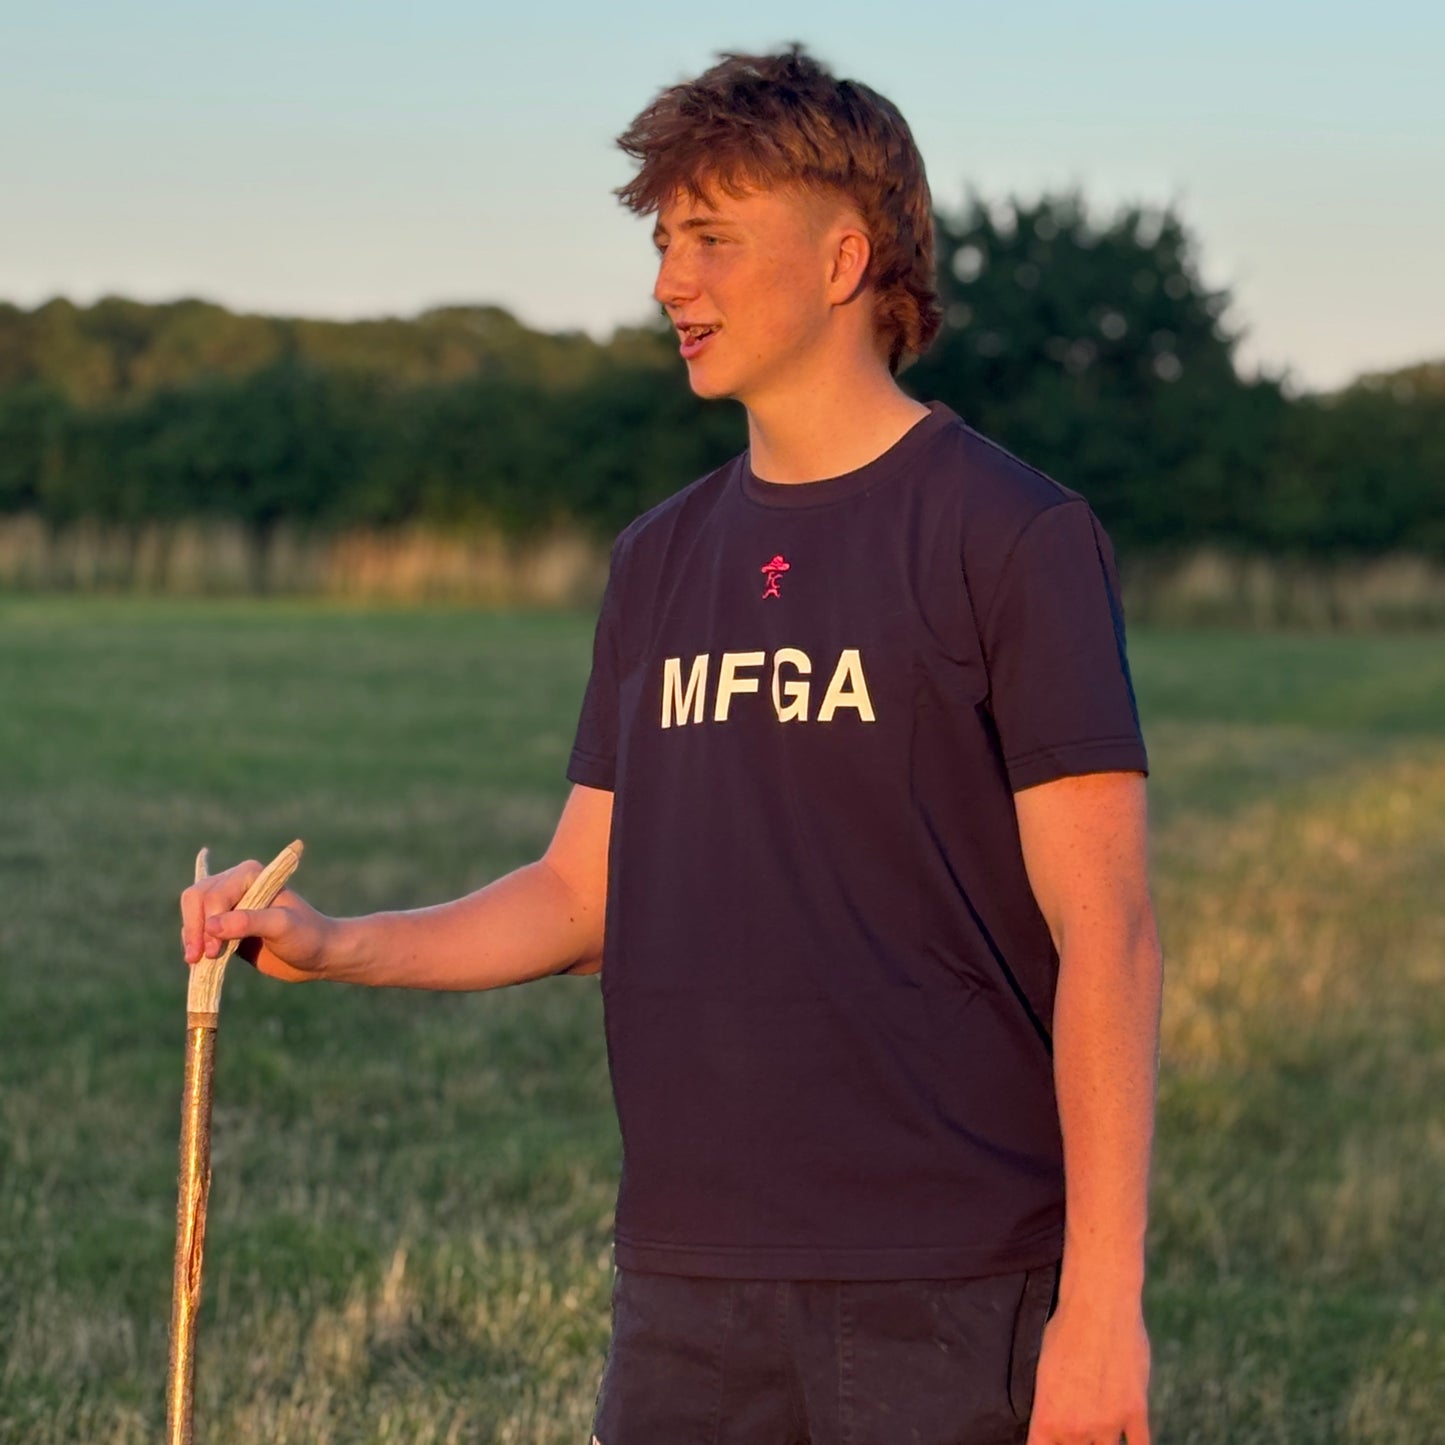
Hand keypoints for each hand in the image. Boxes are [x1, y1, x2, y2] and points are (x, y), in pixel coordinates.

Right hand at [180, 857, 333, 981]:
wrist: (318, 955)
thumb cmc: (307, 935)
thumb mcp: (282, 926)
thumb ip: (249, 922)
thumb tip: (210, 925)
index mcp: (250, 875)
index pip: (214, 894)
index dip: (209, 921)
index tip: (214, 949)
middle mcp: (235, 884)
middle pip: (195, 899)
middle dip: (194, 928)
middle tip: (198, 958)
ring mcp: (228, 906)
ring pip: (193, 914)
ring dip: (192, 937)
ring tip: (198, 962)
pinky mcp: (225, 927)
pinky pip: (199, 931)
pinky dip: (195, 944)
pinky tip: (198, 961)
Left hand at [1025, 1293, 1150, 1443]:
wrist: (1097, 1307)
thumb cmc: (1064, 1328)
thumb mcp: (1043, 1367)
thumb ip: (1050, 1402)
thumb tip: (1054, 1413)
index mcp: (1047, 1417)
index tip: (1049, 1441)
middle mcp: (1076, 1428)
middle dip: (1072, 1444)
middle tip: (1077, 1430)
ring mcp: (1108, 1423)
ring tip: (1098, 1433)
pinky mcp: (1135, 1412)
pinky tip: (1130, 1443)